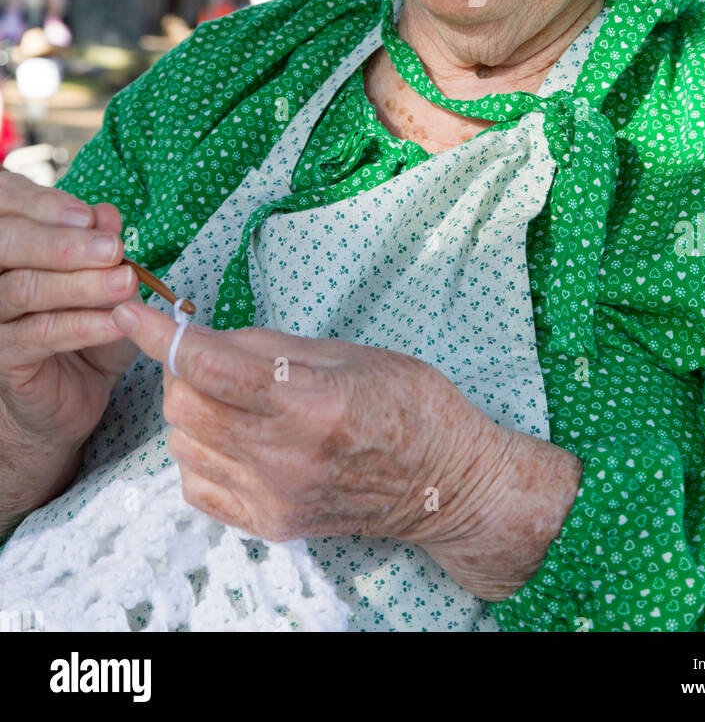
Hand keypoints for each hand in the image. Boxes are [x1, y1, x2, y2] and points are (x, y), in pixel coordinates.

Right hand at [0, 171, 139, 449]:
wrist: (73, 389)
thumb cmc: (87, 318)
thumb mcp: (104, 277)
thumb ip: (101, 243)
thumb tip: (106, 214)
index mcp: (9, 238)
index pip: (9, 205)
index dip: (46, 206)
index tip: (90, 216)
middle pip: (9, 242)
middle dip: (64, 243)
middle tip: (113, 248)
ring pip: (24, 288)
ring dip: (80, 284)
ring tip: (126, 283)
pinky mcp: (4, 356)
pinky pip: (40, 333)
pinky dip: (83, 324)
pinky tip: (117, 321)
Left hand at [111, 299, 581, 599]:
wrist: (446, 483)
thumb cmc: (410, 403)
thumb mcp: (351, 351)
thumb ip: (272, 346)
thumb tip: (209, 335)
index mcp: (310, 402)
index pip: (209, 365)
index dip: (160, 333)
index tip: (129, 308)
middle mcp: (286, 456)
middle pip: (185, 405)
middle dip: (180, 367)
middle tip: (208, 351)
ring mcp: (275, 497)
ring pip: (184, 443)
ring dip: (190, 409)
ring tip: (229, 394)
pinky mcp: (271, 525)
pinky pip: (196, 484)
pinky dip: (199, 451)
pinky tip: (233, 434)